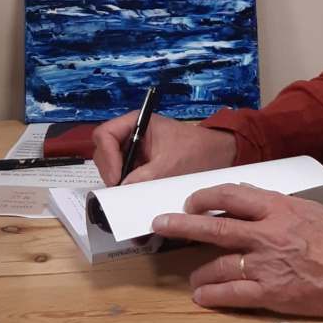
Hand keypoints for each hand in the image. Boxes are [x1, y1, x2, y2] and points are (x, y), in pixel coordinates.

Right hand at [93, 112, 236, 184]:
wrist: (218, 156)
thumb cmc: (196, 151)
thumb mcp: (170, 164)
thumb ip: (145, 176)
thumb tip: (123, 190)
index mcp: (136, 123)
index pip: (105, 135)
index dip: (106, 157)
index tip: (116, 179)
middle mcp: (131, 135)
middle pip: (104, 151)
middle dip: (110, 171)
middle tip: (120, 191)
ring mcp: (135, 151)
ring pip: (112, 166)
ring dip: (118, 181)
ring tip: (129, 197)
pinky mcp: (140, 165)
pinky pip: (125, 176)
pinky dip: (127, 187)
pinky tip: (136, 199)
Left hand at [152, 183, 322, 322]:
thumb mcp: (307, 209)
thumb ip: (274, 205)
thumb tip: (245, 201)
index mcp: (278, 208)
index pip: (231, 195)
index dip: (206, 196)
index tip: (191, 201)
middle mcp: (268, 234)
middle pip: (216, 227)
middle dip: (183, 224)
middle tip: (160, 222)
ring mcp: (268, 265)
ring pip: (220, 264)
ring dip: (199, 270)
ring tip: (191, 275)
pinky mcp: (272, 293)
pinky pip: (233, 294)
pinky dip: (213, 295)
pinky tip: (201, 296)